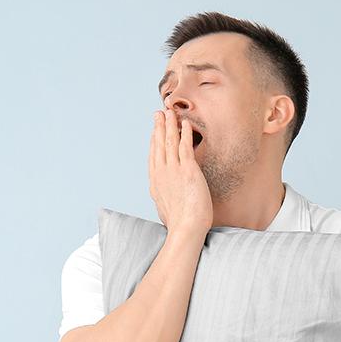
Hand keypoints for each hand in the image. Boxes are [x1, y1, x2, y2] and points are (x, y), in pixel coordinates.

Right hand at [149, 107, 213, 234]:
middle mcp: (161, 173)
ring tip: (170, 112)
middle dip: (159, 127)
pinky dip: (183, 133)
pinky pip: (184, 146)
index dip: (153, 140)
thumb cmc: (180, 225)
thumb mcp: (166, 210)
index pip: (153, 156)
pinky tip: (184, 123)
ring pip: (169, 141)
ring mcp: (173, 171)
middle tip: (159, 113)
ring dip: (169, 124)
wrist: (186, 229)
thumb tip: (166, 201)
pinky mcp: (187, 170)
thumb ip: (165, 199)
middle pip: (158, 145)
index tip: (155, 130)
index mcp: (155, 183)